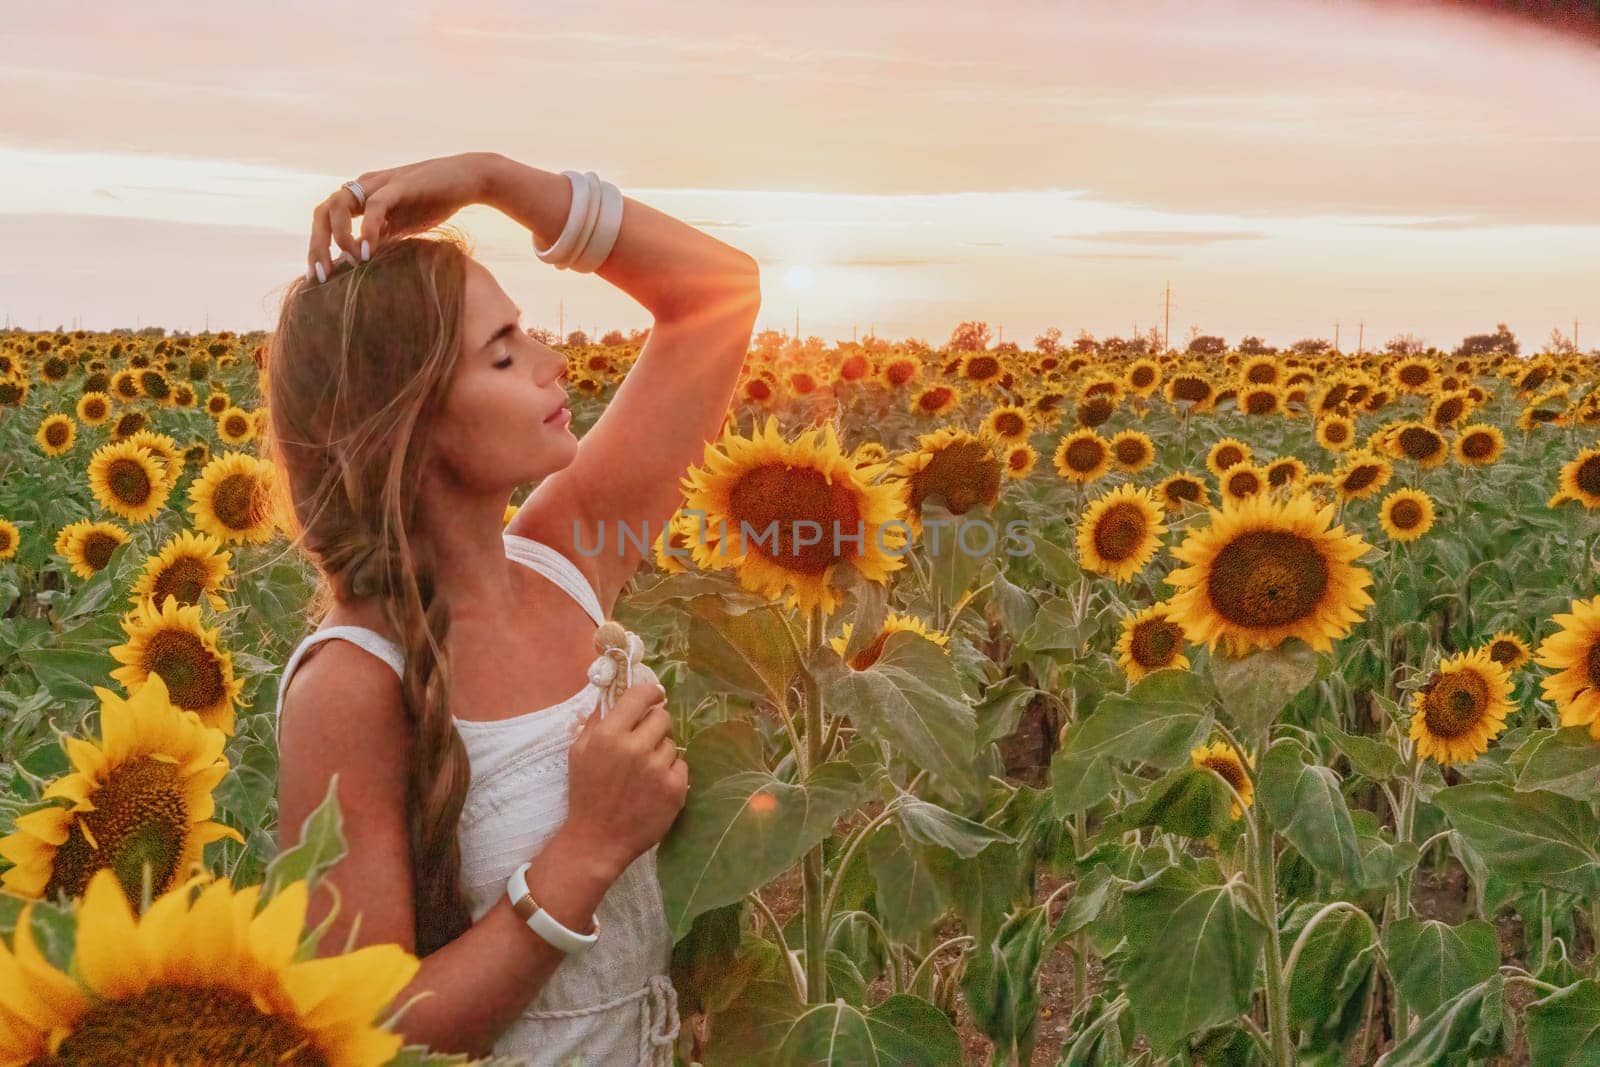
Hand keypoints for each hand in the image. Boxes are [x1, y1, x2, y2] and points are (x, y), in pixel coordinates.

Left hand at [304, 151, 502, 280]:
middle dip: (318, 245)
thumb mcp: (403, 227)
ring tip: (351, 264)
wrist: (469, 179)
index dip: (318, 247)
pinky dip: (367, 230)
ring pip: (339, 205)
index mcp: (361, 197)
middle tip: (321, 276)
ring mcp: (380, 184)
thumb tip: (363, 268)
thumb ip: (382, 241)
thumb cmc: (437, 202)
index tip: (318, 278)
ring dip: (339, 237)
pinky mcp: (399, 185)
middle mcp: (363, 187)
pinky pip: (374, 206)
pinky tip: (369, 254)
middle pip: (323, 212)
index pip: (326, 219)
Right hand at [563, 680, 687, 877]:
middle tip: (643, 742)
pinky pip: (682, 766)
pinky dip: (671, 774)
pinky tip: (654, 787)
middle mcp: (635, 747)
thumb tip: (614, 696)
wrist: (597, 840)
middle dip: (654, 726)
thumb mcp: (579, 752)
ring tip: (644, 773)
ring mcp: (658, 769)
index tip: (654, 696)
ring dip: (661, 753)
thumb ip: (596, 722)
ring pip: (672, 744)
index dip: (650, 692)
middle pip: (662, 717)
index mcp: (609, 734)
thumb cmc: (586, 794)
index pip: (640, 696)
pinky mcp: (675, 789)